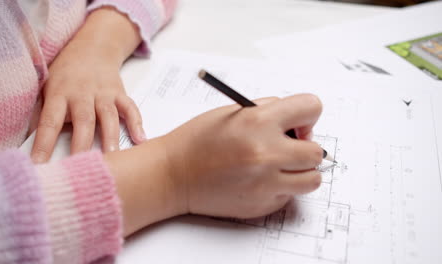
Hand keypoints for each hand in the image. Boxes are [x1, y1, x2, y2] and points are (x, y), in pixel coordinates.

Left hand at [31, 7, 143, 162]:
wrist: (92, 48)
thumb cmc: (66, 74)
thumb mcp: (47, 88)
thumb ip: (44, 113)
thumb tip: (35, 144)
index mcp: (59, 93)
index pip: (49, 121)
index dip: (44, 144)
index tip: (40, 165)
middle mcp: (82, 92)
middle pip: (83, 120)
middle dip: (82, 145)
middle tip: (81, 166)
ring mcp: (103, 93)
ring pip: (108, 117)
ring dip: (110, 138)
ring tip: (113, 158)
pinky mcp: (120, 93)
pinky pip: (130, 108)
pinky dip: (137, 123)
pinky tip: (141, 139)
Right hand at [105, 94, 323, 236]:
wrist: (173, 175)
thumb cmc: (197, 140)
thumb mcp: (232, 112)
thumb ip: (267, 111)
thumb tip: (297, 122)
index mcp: (258, 122)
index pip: (312, 107)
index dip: (307, 115)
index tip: (297, 124)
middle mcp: (266, 153)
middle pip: (317, 151)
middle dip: (306, 147)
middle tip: (288, 147)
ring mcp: (265, 183)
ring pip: (313, 179)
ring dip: (301, 172)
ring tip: (280, 167)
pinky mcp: (261, 204)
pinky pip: (289, 196)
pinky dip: (281, 188)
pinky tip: (259, 181)